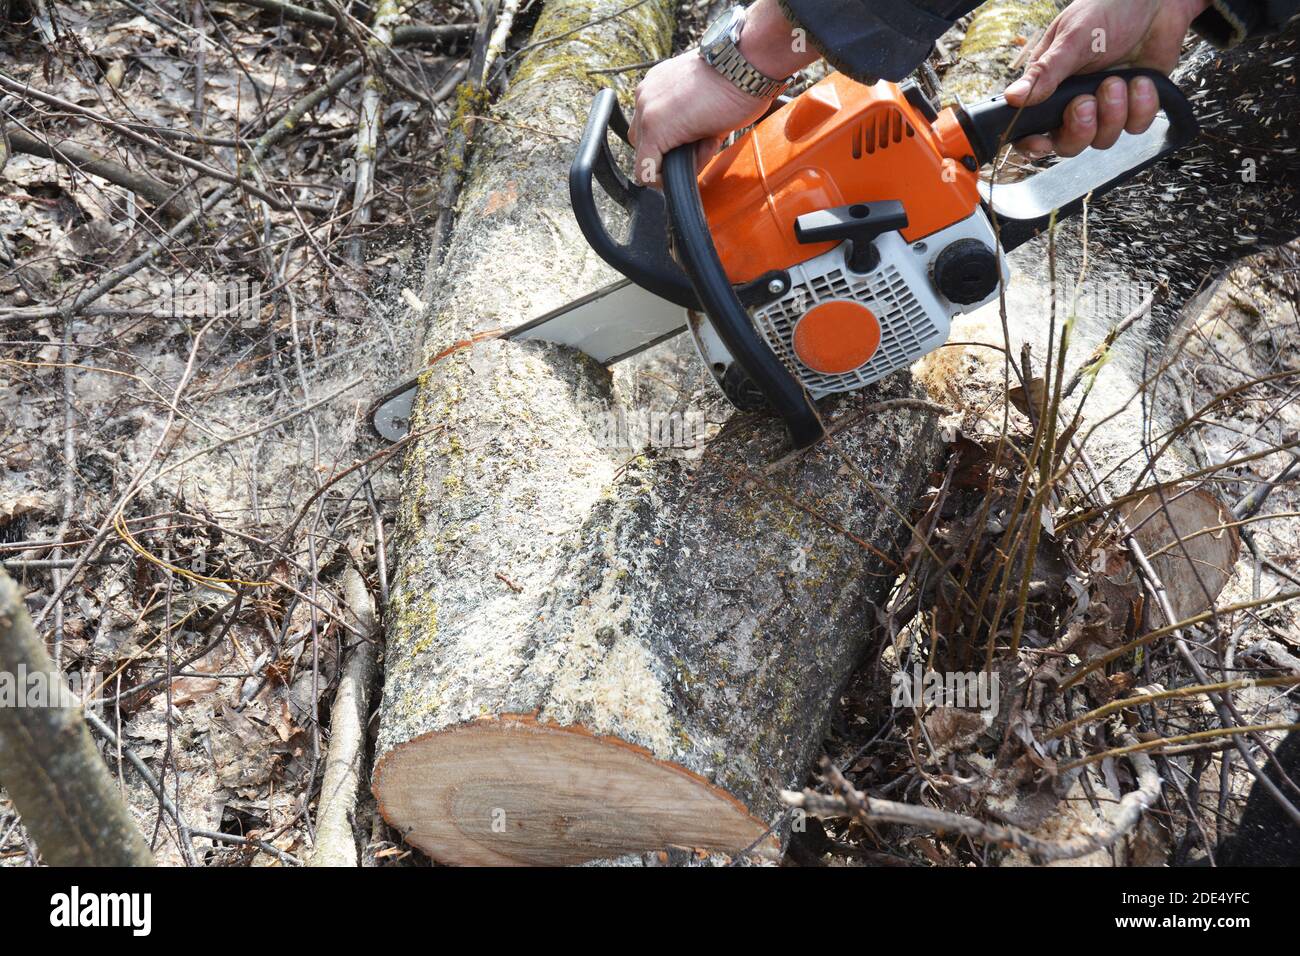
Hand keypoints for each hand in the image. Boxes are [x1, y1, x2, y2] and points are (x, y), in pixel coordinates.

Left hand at [629, 0, 816, 183]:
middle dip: (669, 152)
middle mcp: (645, 95)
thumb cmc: (736, 81)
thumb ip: (688, 123)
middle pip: (642, 142)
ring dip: (670, 162)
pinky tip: (694, 161)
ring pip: (644, 158)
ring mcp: (646, 111)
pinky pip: (647, 171)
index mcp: (656, 85)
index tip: (699, 135)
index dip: (672, 142)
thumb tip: (689, 151)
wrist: (746, 66)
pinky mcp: (655, 129)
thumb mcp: (704, 102)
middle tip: (704, 143)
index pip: (649, 126)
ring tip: (704, 146)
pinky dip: (667, 178)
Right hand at [1003, 0, 1209, 157]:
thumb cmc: (1107, 9)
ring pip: (1103, 139)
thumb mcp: (1071, 39)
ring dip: (1114, 113)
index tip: (1044, 143)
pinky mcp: (1135, 104)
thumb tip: (1013, 99)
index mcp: (1050, 86)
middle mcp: (1074, 101)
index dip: (1034, 143)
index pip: (1032, 128)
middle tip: (1088, 101)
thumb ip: (1045, 73)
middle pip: (1069, 143)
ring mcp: (1106, 105)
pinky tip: (1141, 81)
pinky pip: (1135, 126)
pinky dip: (1141, 106)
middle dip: (1081, 128)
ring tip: (1119, 81)